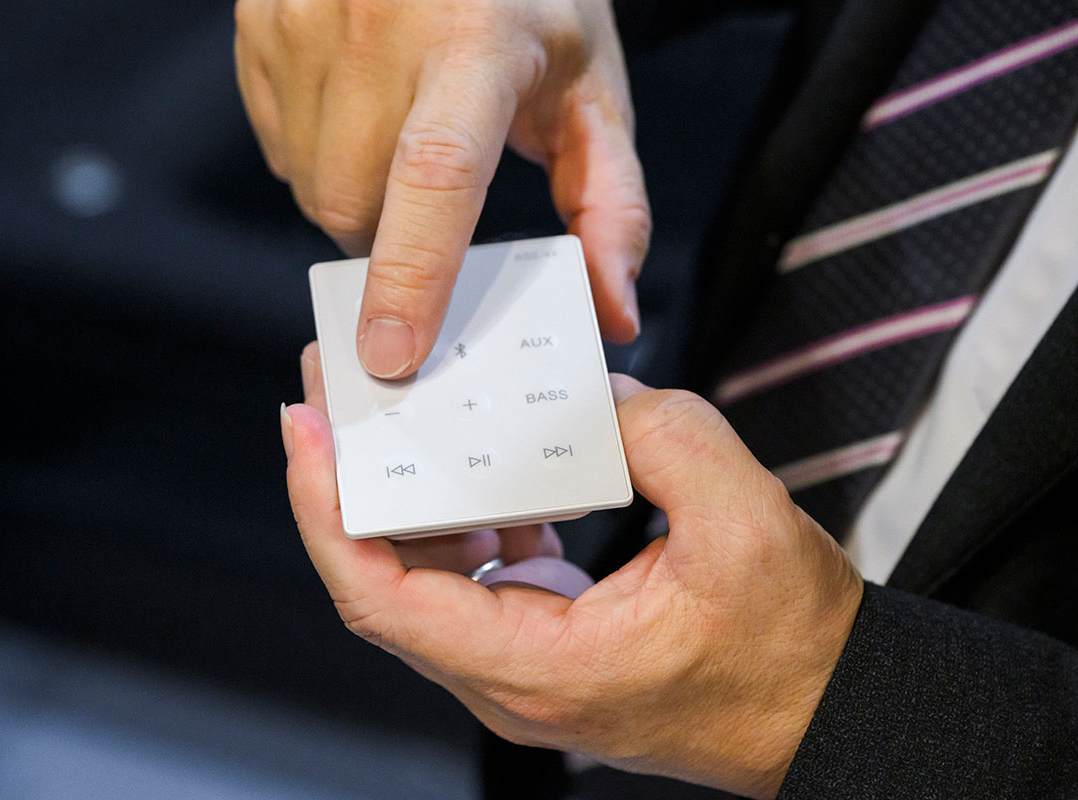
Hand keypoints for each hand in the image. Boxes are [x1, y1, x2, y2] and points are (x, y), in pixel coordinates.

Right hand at [236, 0, 649, 377]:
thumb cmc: (530, 4)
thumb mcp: (589, 93)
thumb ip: (613, 207)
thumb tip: (613, 309)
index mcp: (476, 34)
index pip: (435, 173)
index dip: (411, 274)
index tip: (393, 352)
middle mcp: (377, 19)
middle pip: (356, 202)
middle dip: (391, 238)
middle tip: (439, 197)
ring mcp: (303, 15)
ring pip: (310, 185)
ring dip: (355, 197)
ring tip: (403, 136)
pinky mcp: (260, 21)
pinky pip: (280, 147)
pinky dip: (319, 156)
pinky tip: (364, 111)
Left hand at [282, 362, 862, 798]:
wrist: (827, 706)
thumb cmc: (790, 650)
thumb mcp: (744, 524)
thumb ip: (664, 436)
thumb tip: (593, 395)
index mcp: (537, 665)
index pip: (382, 597)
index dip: (326, 511)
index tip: (302, 429)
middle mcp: (511, 675)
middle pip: (387, 577)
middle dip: (350, 481)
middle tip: (332, 392)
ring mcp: (525, 661)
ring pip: (428, 574)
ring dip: (408, 493)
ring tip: (399, 413)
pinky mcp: (547, 638)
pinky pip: (477, 573)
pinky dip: (469, 511)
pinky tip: (489, 459)